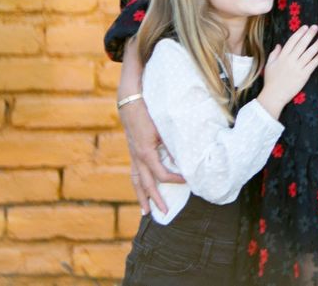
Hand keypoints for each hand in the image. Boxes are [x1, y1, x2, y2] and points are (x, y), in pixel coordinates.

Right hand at [120, 96, 183, 215]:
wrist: (130, 104)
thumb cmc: (149, 114)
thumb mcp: (163, 128)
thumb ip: (171, 144)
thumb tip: (181, 159)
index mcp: (146, 153)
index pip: (161, 174)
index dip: (175, 179)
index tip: (187, 180)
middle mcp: (137, 158)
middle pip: (145, 185)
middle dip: (154, 200)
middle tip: (163, 213)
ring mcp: (133, 157)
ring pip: (136, 182)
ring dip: (141, 197)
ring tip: (145, 212)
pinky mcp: (132, 153)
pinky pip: (134, 174)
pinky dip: (138, 185)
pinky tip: (142, 191)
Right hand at [258, 25, 317, 117]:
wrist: (274, 95)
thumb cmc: (271, 81)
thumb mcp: (269, 65)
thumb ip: (274, 54)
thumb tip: (279, 45)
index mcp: (282, 56)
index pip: (292, 41)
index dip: (299, 33)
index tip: (305, 27)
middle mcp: (290, 60)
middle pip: (302, 44)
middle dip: (309, 34)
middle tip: (316, 27)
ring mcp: (297, 67)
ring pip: (309, 53)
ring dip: (316, 44)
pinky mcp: (303, 75)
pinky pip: (312, 64)